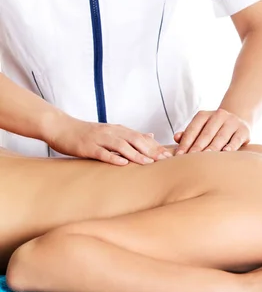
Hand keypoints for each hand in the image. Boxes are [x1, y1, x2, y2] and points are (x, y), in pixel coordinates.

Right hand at [46, 117, 171, 165]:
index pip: (141, 137)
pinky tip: (123, 164)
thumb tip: (151, 135)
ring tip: (148, 163)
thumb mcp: (111, 131)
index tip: (170, 155)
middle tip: (165, 160)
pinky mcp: (87, 147)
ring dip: (136, 154)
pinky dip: (113, 158)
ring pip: (121, 145)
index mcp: (118, 130)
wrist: (61, 127)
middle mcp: (111, 132)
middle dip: (151, 150)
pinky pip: (102, 152)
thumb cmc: (87, 132)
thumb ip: (131, 135)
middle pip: (135, 140)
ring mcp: (99, 139)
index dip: (156, 146)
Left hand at [174, 109, 249, 154]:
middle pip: (206, 134)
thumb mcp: (201, 127)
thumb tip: (176, 137)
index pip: (193, 129)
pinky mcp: (243, 130)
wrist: (238, 119)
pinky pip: (236, 139)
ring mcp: (232, 122)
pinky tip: (226, 153)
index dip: (185, 142)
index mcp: (204, 115)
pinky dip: (231, 146)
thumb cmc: (214, 128)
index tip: (179, 156)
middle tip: (190, 159)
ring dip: (213, 148)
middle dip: (197, 147)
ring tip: (205, 158)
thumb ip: (189, 133)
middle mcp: (218, 115)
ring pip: (221, 137)